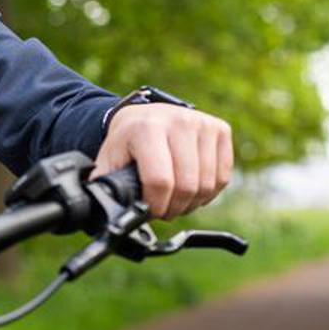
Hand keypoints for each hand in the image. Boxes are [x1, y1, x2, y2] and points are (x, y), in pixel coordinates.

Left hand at [92, 103, 233, 218]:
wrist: (144, 116)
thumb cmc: (127, 143)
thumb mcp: (109, 160)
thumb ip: (106, 186)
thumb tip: (106, 213)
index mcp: (146, 128)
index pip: (160, 180)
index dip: (156, 205)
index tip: (150, 211)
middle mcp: (178, 121)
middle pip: (186, 185)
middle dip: (174, 208)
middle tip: (163, 210)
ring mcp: (203, 123)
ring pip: (207, 185)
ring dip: (191, 203)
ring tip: (175, 200)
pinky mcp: (220, 129)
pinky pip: (223, 177)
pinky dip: (208, 192)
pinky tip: (192, 189)